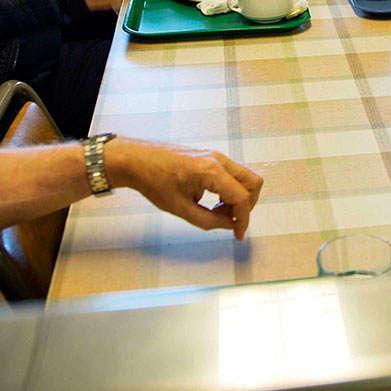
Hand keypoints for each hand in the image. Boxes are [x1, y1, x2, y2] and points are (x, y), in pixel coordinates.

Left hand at [110, 140, 263, 239]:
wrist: (137, 160)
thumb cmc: (154, 182)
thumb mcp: (181, 209)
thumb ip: (209, 221)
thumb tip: (229, 226)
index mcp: (212, 172)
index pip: (242, 198)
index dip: (243, 220)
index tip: (237, 235)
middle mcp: (219, 160)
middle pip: (253, 182)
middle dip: (247, 206)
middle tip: (229, 221)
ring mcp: (216, 156)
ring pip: (245, 177)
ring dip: (238, 198)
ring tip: (217, 212)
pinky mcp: (211, 157)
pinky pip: (233, 174)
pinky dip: (231, 190)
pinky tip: (213, 201)